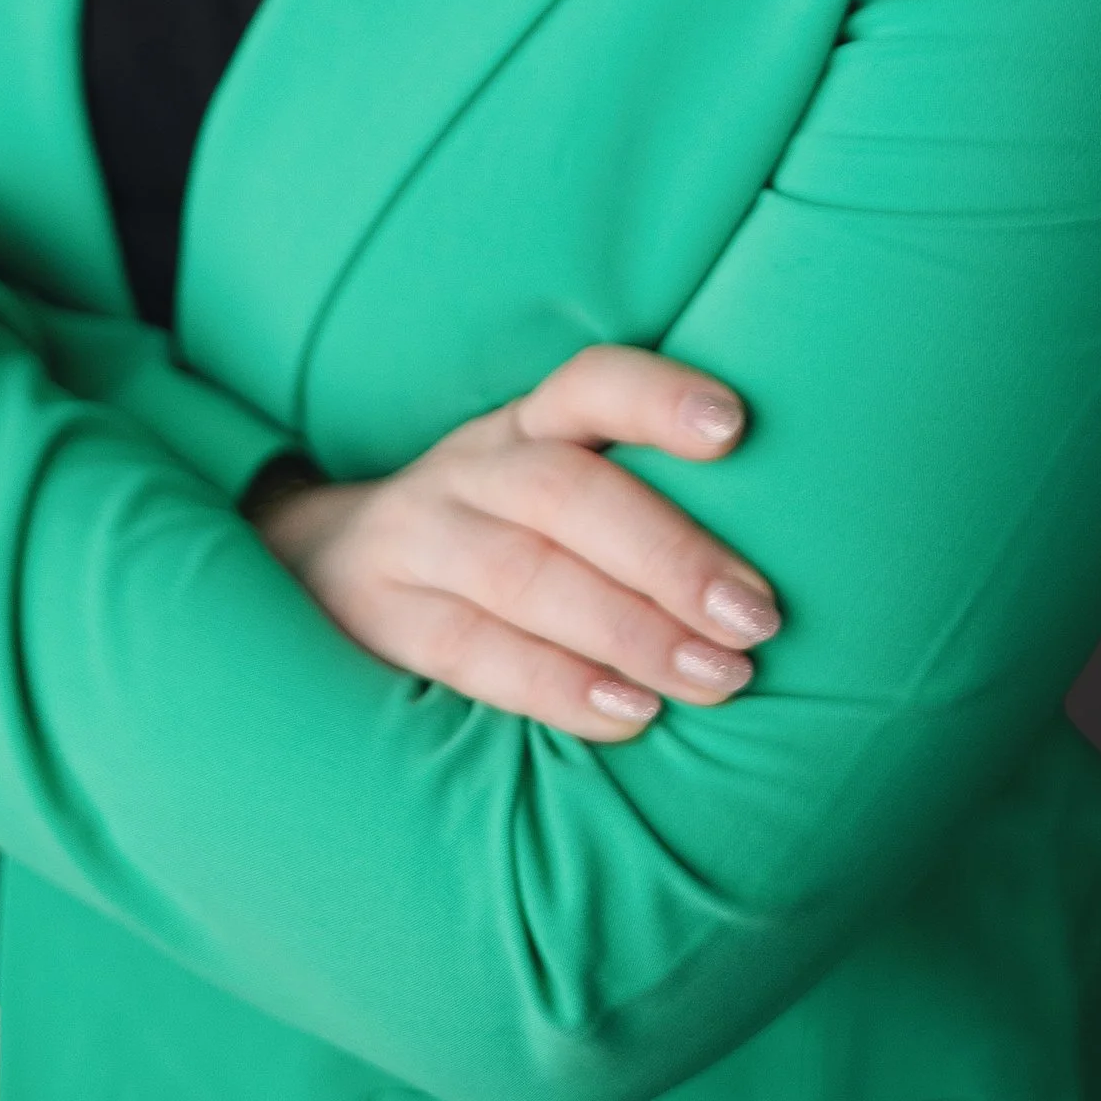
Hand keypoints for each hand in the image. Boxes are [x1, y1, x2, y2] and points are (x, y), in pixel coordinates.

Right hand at [253, 344, 782, 740]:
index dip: (657, 398)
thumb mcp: (544, 487)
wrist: (315, 565)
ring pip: (523, 574)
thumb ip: (633, 499)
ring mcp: (417, 540)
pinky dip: (557, 685)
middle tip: (758, 617)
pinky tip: (630, 715)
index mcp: (524, 425)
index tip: (735, 428)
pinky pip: (472, 650)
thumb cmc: (492, 533)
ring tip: (717, 677)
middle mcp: (470, 469)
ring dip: (629, 629)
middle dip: (670, 555)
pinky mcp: (383, 618)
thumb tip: (786, 552)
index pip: (590, 385)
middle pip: (566, 494)